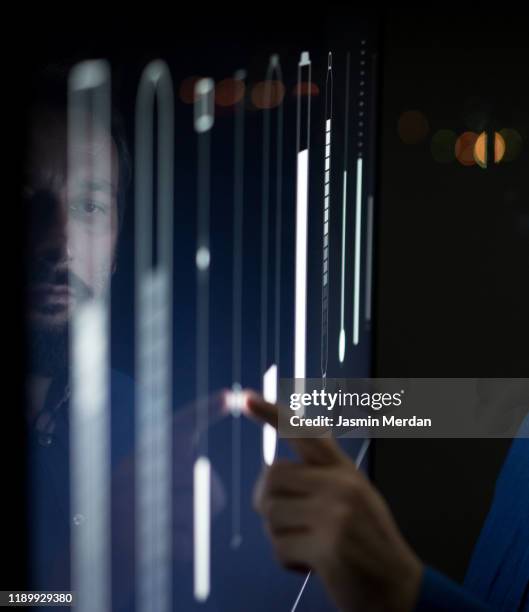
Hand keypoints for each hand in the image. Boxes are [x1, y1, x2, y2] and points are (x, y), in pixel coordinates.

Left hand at [245, 391, 422, 611]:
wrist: (398, 588)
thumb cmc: (367, 542)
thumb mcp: (354, 497)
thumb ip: (321, 478)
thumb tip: (272, 472)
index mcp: (344, 471)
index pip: (304, 433)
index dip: (271, 414)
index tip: (244, 398)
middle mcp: (341, 484)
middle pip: (271, 477)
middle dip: (268, 502)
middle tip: (284, 521)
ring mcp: (335, 513)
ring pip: (271, 512)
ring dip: (279, 535)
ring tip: (306, 544)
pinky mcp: (328, 545)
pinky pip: (280, 547)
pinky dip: (287, 561)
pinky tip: (311, 564)